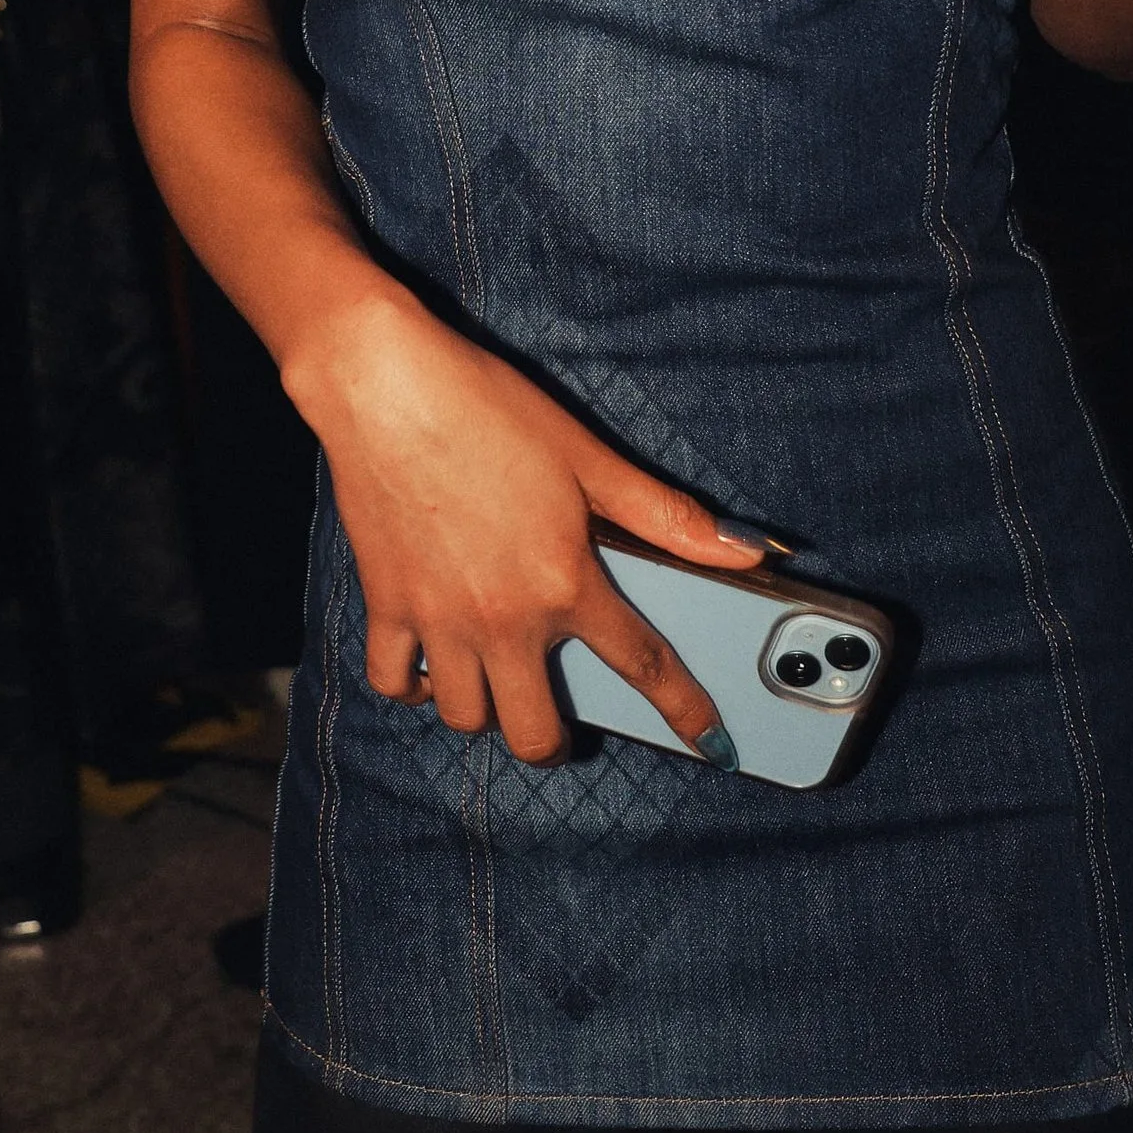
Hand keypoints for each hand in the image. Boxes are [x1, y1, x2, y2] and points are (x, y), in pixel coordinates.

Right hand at [290, 290, 766, 763]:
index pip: (642, 665)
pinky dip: (414, 686)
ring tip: (499, 686)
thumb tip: (747, 550)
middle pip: (534, 733)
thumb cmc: (489, 410)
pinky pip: (395, 680)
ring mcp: (440, 620)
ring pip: (466, 717)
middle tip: (560, 728)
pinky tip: (431, 667)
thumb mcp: (588, 457)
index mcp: (564, 582)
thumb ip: (665, 516)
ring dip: (489, 713)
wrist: (386, 387)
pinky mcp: (386, 604)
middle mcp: (504, 618)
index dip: (685, 710)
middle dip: (555, 744)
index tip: (711, 744)